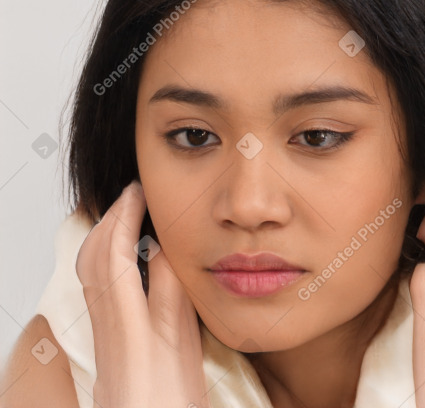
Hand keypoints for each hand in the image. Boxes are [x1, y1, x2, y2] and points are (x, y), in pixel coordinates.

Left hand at [76, 180, 210, 407]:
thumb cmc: (171, 398)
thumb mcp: (182, 339)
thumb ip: (170, 289)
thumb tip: (162, 245)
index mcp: (126, 319)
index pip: (116, 252)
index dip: (125, 215)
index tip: (138, 191)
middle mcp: (106, 321)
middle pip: (94, 256)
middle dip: (109, 217)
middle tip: (132, 194)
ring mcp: (102, 330)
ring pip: (89, 269)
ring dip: (104, 234)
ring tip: (126, 215)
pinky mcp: (105, 338)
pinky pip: (93, 284)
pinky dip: (104, 255)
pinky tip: (125, 255)